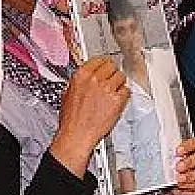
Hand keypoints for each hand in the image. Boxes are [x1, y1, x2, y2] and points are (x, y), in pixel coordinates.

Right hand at [49, 56, 128, 176]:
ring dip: (118, 84)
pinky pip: (127, 91)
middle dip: (112, 74)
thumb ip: (80, 81)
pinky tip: (115, 102)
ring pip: (121, 77)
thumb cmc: (72, 119)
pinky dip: (123, 96)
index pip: (100, 60)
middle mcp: (95, 80)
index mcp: (81, 76)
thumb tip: (89, 76)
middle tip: (110, 82)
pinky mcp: (118, 99)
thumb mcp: (68, 94)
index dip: (104, 65)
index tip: (106, 67)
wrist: (76, 135)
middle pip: (112, 66)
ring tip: (111, 94)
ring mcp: (107, 89)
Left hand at [168, 136, 194, 194]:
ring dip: (190, 178)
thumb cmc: (186, 158)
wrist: (193, 168)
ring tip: (178, 181)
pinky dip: (188, 191)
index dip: (189, 146)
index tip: (178, 152)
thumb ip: (176, 152)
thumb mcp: (182, 151)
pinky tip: (178, 190)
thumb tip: (165, 154)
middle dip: (190, 163)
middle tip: (178, 167)